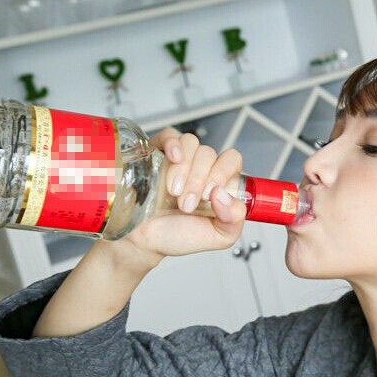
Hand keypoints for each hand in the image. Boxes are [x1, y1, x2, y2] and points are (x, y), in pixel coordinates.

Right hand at [122, 128, 246, 258]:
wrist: (142, 241)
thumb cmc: (177, 236)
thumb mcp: (217, 236)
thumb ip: (234, 220)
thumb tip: (224, 195)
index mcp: (219, 183)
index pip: (231, 160)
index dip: (223, 172)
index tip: (210, 195)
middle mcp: (201, 168)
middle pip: (209, 153)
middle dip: (198, 180)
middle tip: (186, 204)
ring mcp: (179, 160)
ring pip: (191, 144)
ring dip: (185, 169)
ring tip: (174, 192)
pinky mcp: (157, 153)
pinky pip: (170, 135)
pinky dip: (173, 144)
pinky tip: (173, 158)